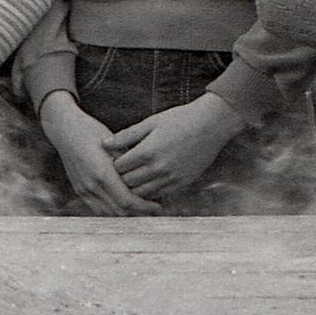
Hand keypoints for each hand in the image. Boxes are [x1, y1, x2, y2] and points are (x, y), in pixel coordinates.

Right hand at [37, 93, 159, 215]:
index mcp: (103, 173)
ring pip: (108, 213)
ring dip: (125, 214)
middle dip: (138, 213)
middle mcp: (92, 185)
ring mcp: (83, 189)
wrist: (65, 130)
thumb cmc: (93, 132)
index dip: (144, 207)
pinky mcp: (79, 190)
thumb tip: (150, 178)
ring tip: (141, 209)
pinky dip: (112, 211)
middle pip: (119, 211)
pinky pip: (98, 209)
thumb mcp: (115, 145)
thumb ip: (130, 164)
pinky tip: (123, 205)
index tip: (158, 205)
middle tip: (154, 210)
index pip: (127, 201)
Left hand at [106, 92, 245, 203]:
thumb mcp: (151, 122)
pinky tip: (149, 181)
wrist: (211, 125)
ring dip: (134, 187)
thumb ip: (126, 135)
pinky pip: (159, 195)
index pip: (119, 167)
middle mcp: (158, 168)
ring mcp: (171, 178)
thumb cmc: (179, 120)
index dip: (113, 163)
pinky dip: (150, 191)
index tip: (115, 158)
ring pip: (142, 193)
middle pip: (127, 183)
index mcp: (147, 151)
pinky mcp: (181, 184)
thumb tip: (104, 144)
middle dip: (121, 177)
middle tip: (121, 170)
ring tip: (133, 177)